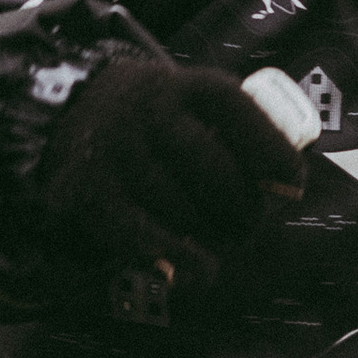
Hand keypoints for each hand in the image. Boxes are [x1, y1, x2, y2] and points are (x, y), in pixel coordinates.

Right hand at [37, 53, 304, 286]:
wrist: (64, 109)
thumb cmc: (151, 119)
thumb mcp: (189, 102)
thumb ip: (233, 131)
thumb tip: (285, 187)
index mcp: (183, 84)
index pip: (238, 113)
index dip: (272, 153)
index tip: (292, 187)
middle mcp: (148, 109)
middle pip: (214, 170)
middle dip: (242, 208)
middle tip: (248, 226)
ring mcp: (116, 149)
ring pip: (182, 208)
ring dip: (210, 237)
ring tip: (219, 245)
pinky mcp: (89, 189)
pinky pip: (139, 233)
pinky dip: (171, 256)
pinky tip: (192, 273)